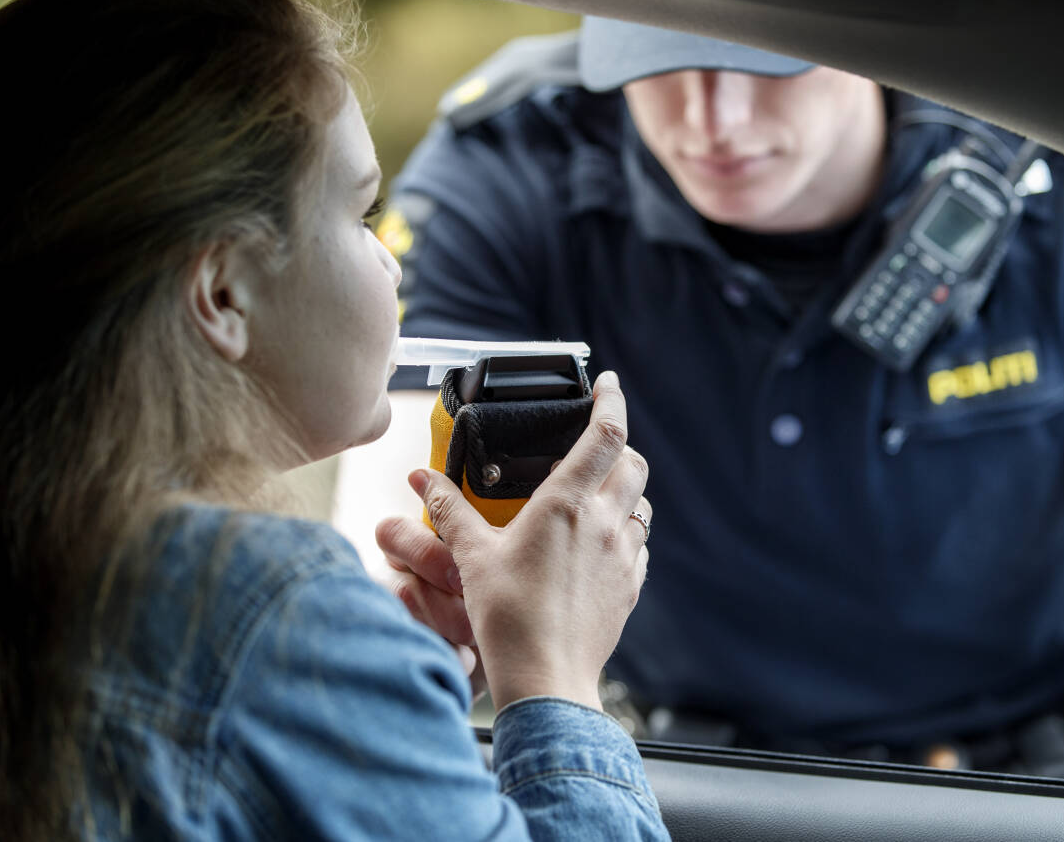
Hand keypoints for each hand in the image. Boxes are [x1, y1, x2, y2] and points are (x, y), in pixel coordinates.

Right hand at [384, 371, 650, 711]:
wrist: (547, 679)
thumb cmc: (509, 618)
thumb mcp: (472, 557)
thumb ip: (451, 510)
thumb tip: (422, 479)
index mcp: (567, 504)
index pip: (607, 434)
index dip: (612, 400)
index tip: (606, 383)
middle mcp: (605, 524)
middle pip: (633, 464)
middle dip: (619, 447)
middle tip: (594, 447)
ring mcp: (623, 556)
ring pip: (641, 505)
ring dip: (624, 493)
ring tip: (594, 499)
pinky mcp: (630, 586)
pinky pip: (640, 546)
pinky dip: (626, 534)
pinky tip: (599, 548)